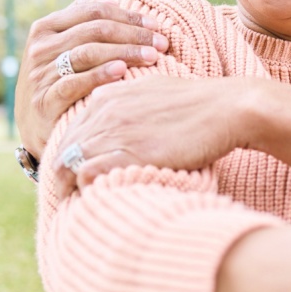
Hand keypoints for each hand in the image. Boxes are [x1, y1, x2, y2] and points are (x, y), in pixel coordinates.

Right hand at [15, 0, 169, 159]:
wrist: (36, 125)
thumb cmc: (59, 79)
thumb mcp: (63, 47)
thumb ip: (82, 21)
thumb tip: (110, 1)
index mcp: (46, 27)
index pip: (93, 11)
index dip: (128, 16)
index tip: (156, 26)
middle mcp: (40, 47)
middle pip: (95, 30)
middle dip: (134, 34)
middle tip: (162, 44)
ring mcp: (40, 74)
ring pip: (88, 53)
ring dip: (125, 52)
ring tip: (152, 56)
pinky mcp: (45, 100)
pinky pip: (74, 83)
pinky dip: (100, 74)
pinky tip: (122, 71)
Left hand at [47, 75, 249, 198]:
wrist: (226, 108)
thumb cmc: (199, 103)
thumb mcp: (154, 90)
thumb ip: (128, 101)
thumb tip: (120, 118)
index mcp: (107, 96)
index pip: (71, 131)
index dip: (73, 155)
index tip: (80, 174)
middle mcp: (104, 112)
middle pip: (64, 150)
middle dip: (66, 174)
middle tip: (78, 196)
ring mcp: (115, 132)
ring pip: (70, 164)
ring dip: (75, 185)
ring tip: (88, 201)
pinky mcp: (129, 153)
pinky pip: (87, 175)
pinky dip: (89, 188)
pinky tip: (104, 195)